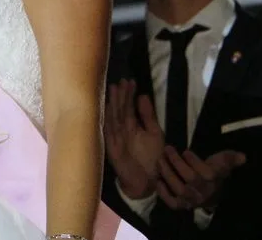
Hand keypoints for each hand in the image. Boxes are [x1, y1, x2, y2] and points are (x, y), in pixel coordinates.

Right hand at [104, 79, 164, 198]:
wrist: (147, 181)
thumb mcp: (155, 134)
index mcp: (131, 125)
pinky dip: (107, 119)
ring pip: (113, 117)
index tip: (130, 81)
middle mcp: (121, 129)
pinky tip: (107, 108)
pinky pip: (108, 131)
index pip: (128, 107)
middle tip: (121, 81)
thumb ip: (148, 116)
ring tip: (114, 88)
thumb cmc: (152, 158)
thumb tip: (143, 96)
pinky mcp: (112, 147)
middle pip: (119, 109)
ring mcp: (115, 137)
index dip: (129, 94)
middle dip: (120, 95)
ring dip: (113, 103)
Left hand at [156, 147, 245, 210]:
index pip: (206, 173)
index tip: (186, 151)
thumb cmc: (213, 173)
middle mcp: (203, 192)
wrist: (210, 194)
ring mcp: (191, 200)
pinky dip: (164, 193)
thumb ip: (229, 158)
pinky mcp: (180, 205)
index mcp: (213, 181)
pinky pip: (172, 202)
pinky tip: (158, 180)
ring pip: (179, 189)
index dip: (195, 162)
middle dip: (177, 162)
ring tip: (160, 159)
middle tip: (167, 149)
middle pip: (190, 178)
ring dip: (167, 173)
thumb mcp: (221, 163)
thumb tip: (243, 156)